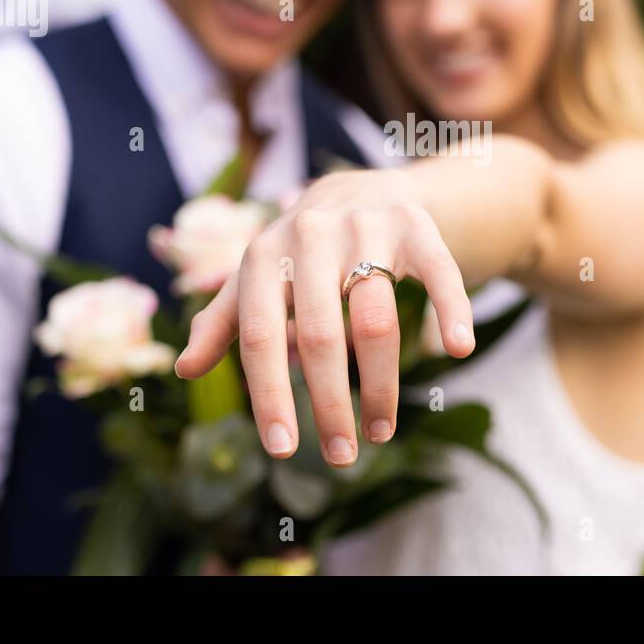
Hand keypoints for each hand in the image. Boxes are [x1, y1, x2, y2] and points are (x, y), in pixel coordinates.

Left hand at [175, 169, 475, 466]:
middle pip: (321, 336)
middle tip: (340, 457)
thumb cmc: (298, 253)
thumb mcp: (255, 279)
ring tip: (380, 430)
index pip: (261, 337)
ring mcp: (366, 228)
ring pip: (377, 319)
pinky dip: (452, 310)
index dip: (271, 396)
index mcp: (264, 255)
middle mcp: (311, 236)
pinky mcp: (415, 227)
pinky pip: (438, 273)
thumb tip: (184, 369)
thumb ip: (223, 322)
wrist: (358, 186)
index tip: (282, 449)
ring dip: (382, 385)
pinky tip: (459, 349)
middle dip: (331, 405)